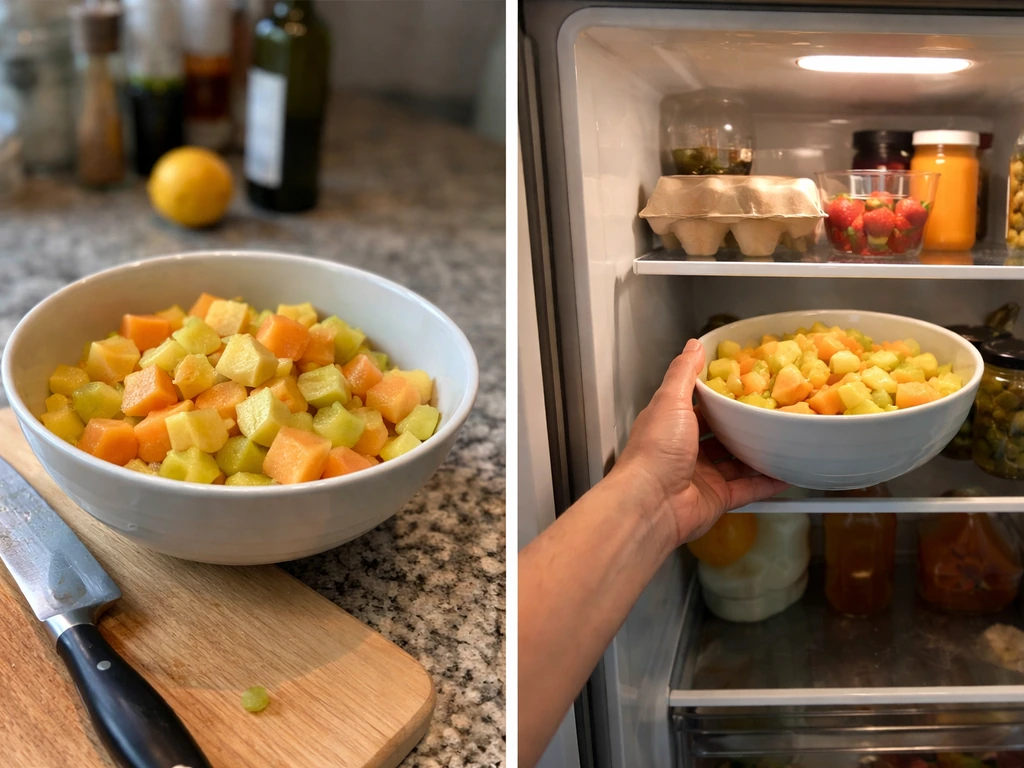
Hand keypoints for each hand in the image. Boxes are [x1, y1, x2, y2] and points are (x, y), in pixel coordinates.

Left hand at [614, 339, 787, 549]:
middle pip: (721, 435)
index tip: (746, 386)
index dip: (721, 397)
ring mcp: (702, 476)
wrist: (651, 503)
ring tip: (784, 439)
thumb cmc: (654, 451)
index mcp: (671, 424)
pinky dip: (767, 482)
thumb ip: (684, 372)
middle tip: (771, 413)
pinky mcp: (717, 498)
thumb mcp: (670, 400)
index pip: (699, 406)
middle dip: (744, 426)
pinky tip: (786, 473)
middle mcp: (685, 450)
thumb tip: (693, 346)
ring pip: (737, 462)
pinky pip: (748, 489)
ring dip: (759, 453)